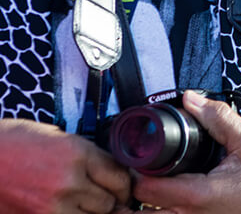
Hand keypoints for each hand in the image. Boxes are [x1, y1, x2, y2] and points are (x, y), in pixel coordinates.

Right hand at [0, 118, 131, 212]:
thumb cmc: (13, 143)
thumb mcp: (58, 137)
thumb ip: (86, 155)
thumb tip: (109, 172)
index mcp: (77, 153)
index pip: (119, 176)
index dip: (124, 183)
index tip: (122, 186)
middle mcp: (68, 181)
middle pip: (109, 202)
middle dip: (110, 200)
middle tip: (105, 197)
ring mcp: (52, 206)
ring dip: (92, 212)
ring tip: (84, 203)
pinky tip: (68, 209)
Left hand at [133, 91, 240, 213]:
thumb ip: (217, 118)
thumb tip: (190, 99)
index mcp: (199, 195)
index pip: (144, 187)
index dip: (136, 167)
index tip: (140, 152)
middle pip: (138, 210)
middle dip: (135, 187)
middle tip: (143, 168)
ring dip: (144, 203)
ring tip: (154, 182)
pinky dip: (160, 210)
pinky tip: (170, 194)